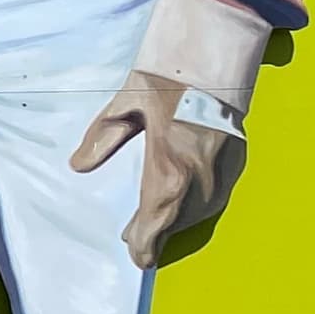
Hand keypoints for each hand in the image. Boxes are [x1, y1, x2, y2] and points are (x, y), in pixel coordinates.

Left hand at [69, 70, 245, 268]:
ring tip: (152, 223)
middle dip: (155, 233)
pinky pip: (213, 199)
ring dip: (175, 221)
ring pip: (196, 216)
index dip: (142, 246)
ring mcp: (221, 176)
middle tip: (133, 237)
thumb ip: (103, 137)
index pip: (154, 228)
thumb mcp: (128, 104)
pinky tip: (180, 200)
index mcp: (169, 172)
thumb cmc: (170, 78)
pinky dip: (194, 205)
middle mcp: (199, 183)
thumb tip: (79, 165)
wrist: (218, 59)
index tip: (134, 254)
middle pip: (174, 225)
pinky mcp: (235, 166)